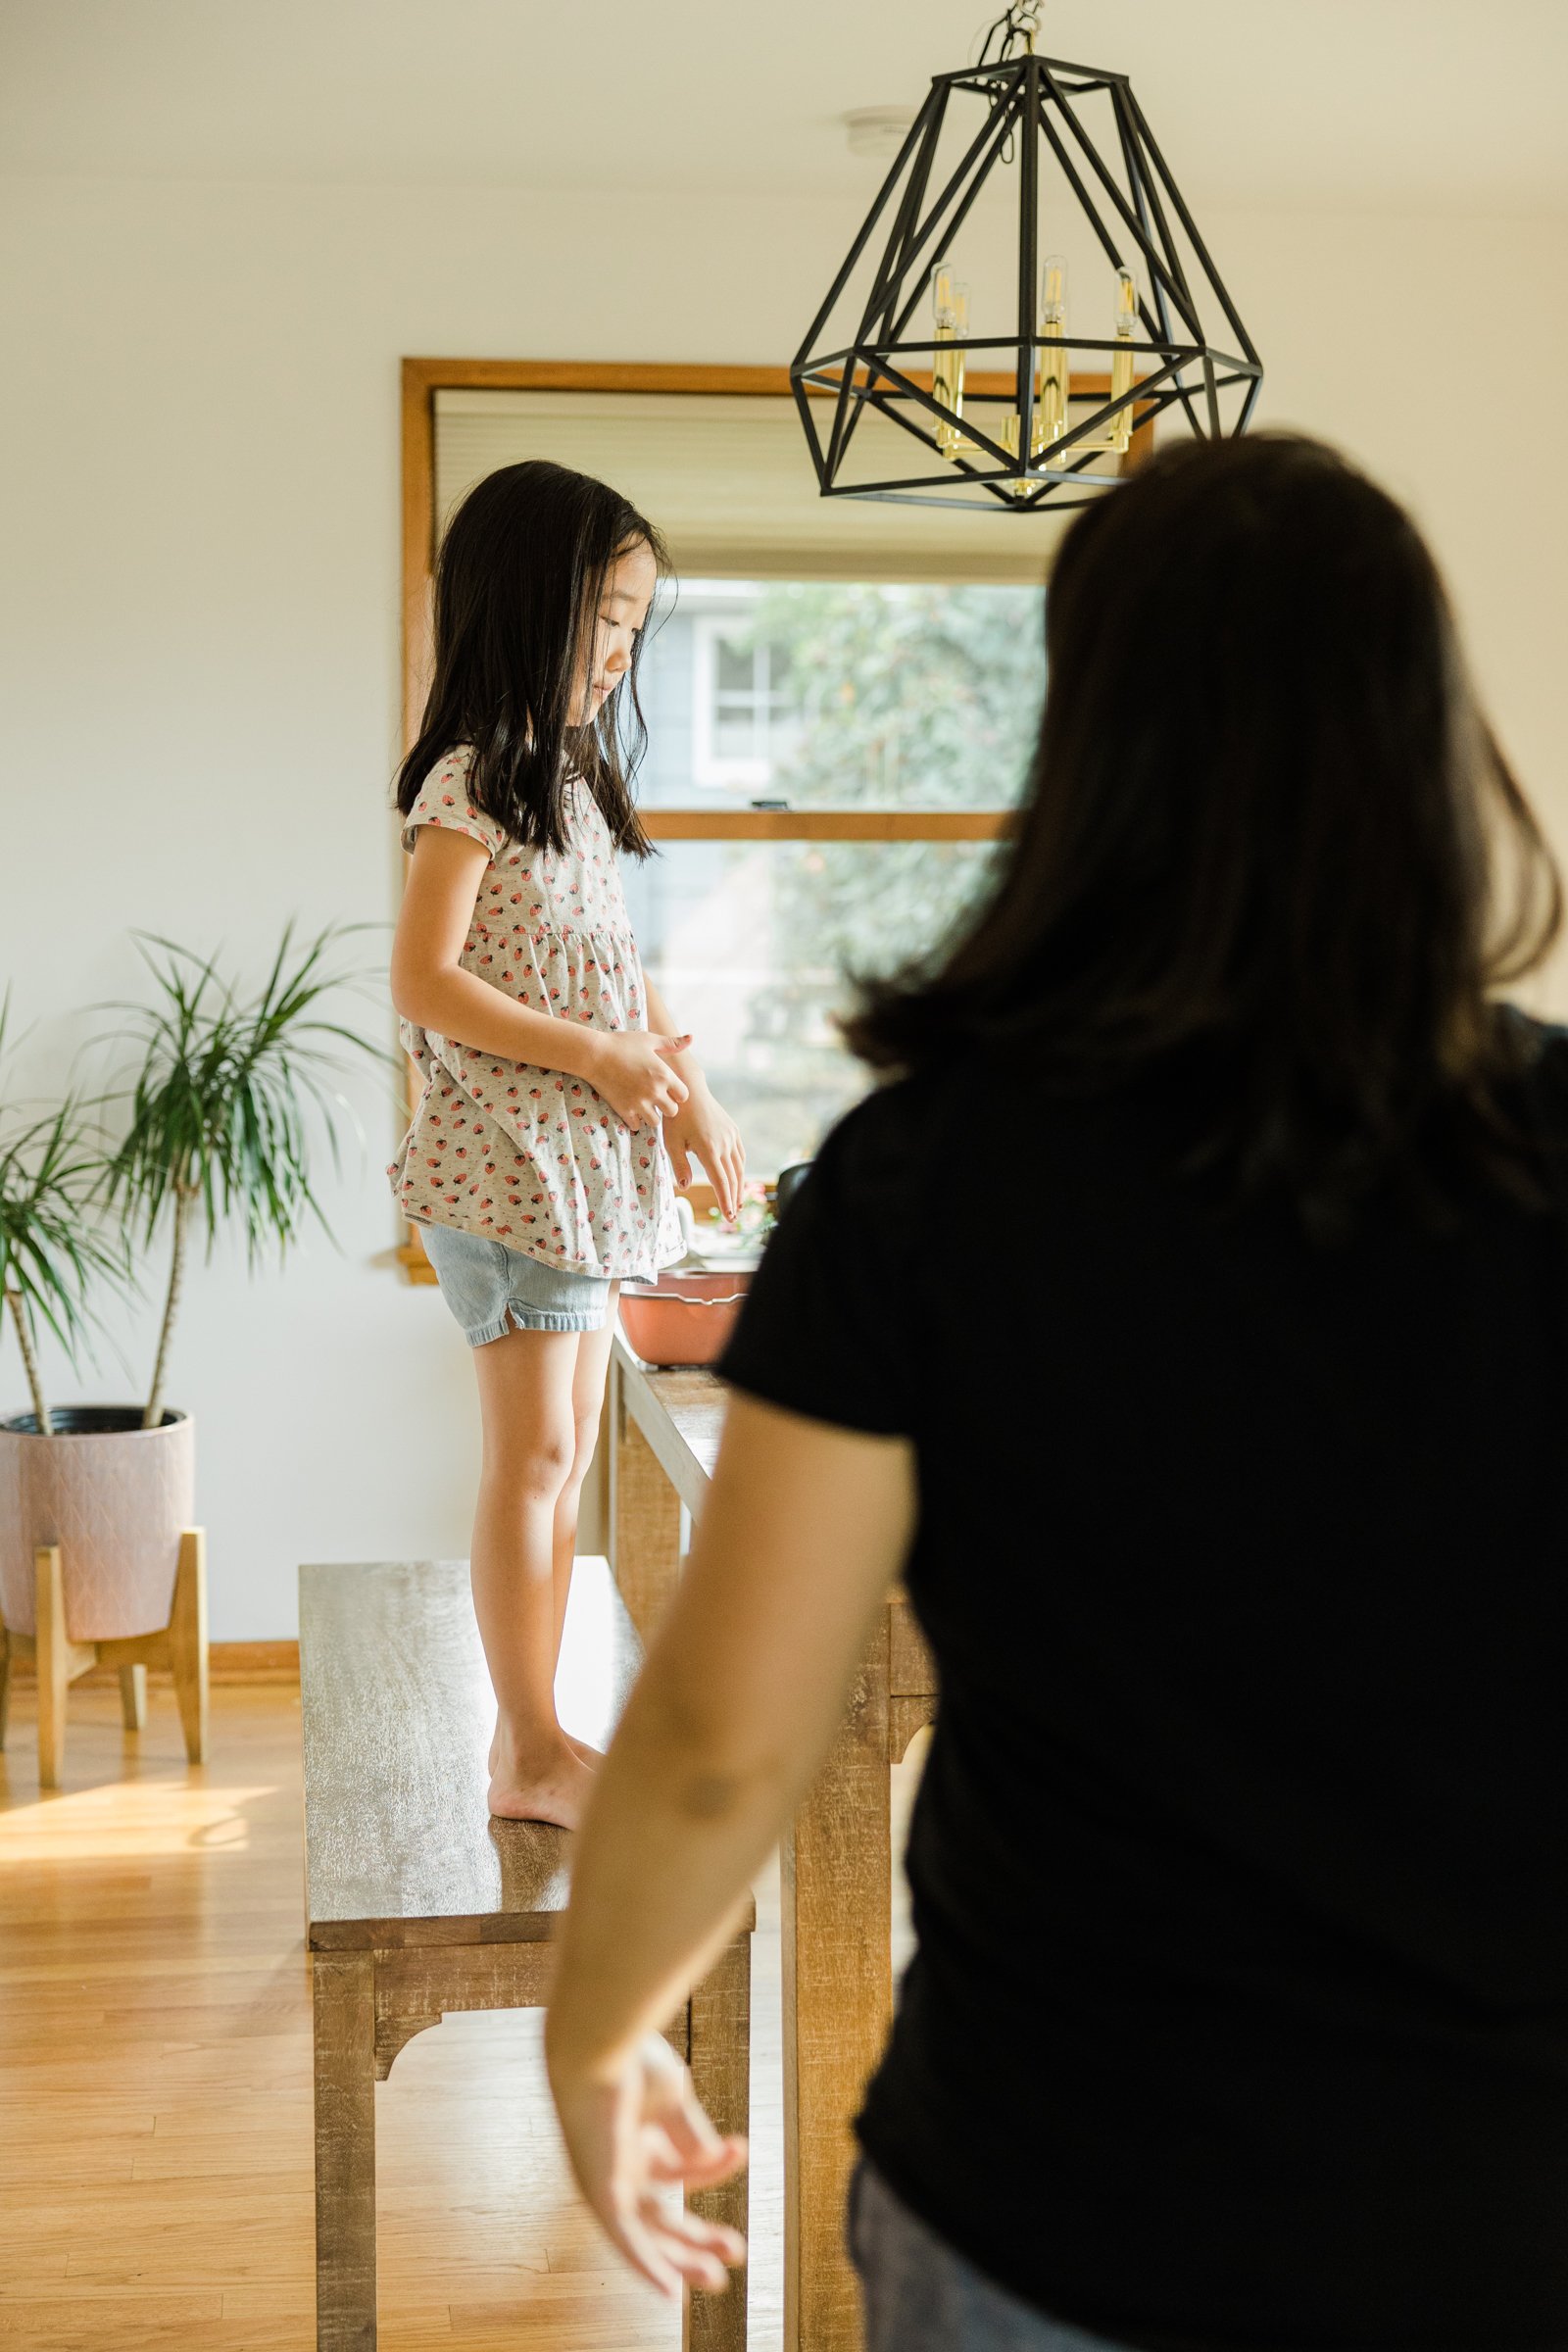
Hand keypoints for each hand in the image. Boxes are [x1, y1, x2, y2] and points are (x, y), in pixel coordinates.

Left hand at [546, 2028, 747, 2299]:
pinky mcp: (598, 2191)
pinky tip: (670, 2292)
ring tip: (717, 2276)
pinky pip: (624, 2239)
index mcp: (634, 2139)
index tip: (741, 2149)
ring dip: (681, 2259)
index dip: (712, 2169)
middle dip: (697, 2235)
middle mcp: (617, 2164)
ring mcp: (606, 2180)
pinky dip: (647, 2266)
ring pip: (647, 2235)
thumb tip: (712, 2161)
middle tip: (736, 2250)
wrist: (596, 2040)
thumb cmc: (628, 2056)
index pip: (679, 2170)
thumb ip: (690, 2134)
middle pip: (660, 2214)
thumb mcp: (672, 2096)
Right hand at [588, 1032, 692, 1129]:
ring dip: (652, 1115)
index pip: (684, 1096)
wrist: (594, 1054)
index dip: (677, 1094)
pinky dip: (635, 1120)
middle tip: (657, 1099)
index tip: (668, 1089)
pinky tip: (631, 1109)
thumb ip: (671, 1043)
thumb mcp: (648, 1039)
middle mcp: (655, 1091)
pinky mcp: (624, 1110)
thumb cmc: (622, 1043)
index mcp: (664, 1075)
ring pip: (655, 1122)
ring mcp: (639, 1103)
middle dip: (667, 1106)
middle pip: (672, 1112)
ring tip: (644, 1105)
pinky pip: (636, 1125)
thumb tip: (691, 1038)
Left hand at [665, 1084, 745, 1219]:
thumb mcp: (671, 1143)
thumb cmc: (676, 1118)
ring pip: (739, 1168)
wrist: (689, 1091)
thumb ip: (679, 1166)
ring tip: (737, 1202)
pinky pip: (740, 1155)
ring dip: (739, 1187)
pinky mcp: (733, 1131)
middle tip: (733, 1217)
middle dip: (734, 1199)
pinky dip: (740, 1170)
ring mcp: (731, 1137)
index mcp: (709, 1150)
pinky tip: (737, 1178)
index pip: (721, 1182)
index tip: (728, 1217)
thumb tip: (686, 1187)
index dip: (725, 1201)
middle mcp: (724, 1144)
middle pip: (733, 1178)